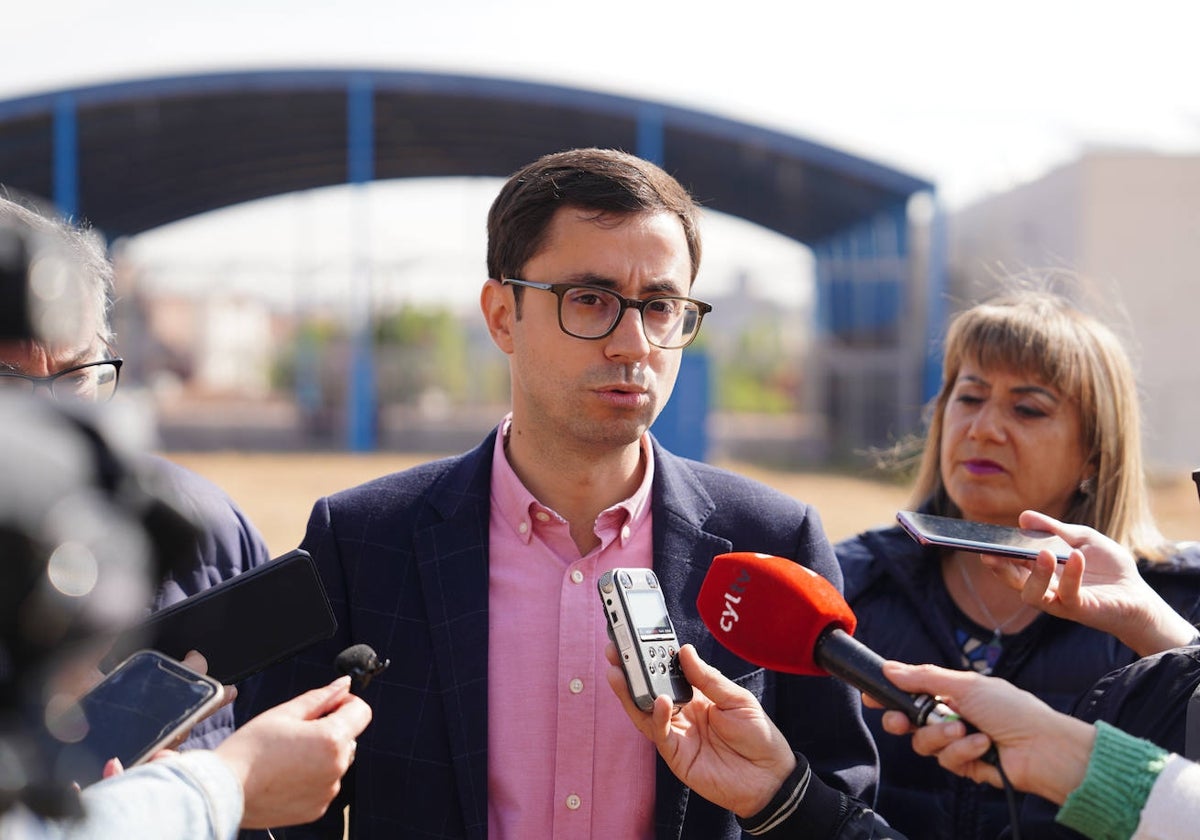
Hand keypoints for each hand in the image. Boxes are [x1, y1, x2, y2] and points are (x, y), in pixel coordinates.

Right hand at [215, 675, 371, 828]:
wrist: (223, 791)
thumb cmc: (250, 750)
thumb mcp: (284, 713)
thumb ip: (320, 697)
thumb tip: (344, 683)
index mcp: (332, 740)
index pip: (361, 711)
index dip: (345, 702)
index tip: (327, 705)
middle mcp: (336, 768)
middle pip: (348, 737)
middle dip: (329, 729)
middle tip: (296, 731)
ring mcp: (327, 791)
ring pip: (335, 762)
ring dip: (320, 754)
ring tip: (286, 755)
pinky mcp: (316, 809)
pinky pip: (323, 784)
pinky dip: (311, 777)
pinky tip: (285, 774)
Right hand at [605, 643, 794, 817]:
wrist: (771, 777)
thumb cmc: (759, 736)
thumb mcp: (737, 698)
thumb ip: (708, 678)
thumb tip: (684, 651)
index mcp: (697, 696)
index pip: (668, 673)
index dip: (652, 657)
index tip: (636, 638)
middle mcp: (682, 713)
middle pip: (649, 690)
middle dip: (631, 671)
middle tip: (616, 650)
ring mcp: (677, 734)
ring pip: (645, 711)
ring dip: (630, 692)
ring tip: (619, 671)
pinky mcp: (677, 755)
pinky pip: (660, 733)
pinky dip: (656, 717)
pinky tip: (658, 701)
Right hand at [872, 661, 1094, 804]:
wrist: (1043, 747)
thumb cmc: (1012, 709)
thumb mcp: (965, 685)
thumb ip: (923, 678)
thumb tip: (889, 668)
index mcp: (952, 692)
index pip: (912, 691)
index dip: (890, 694)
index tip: (871, 696)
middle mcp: (951, 716)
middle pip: (909, 721)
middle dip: (903, 721)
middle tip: (902, 721)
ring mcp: (957, 741)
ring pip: (924, 743)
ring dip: (942, 736)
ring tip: (965, 731)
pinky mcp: (966, 765)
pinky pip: (946, 760)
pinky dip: (962, 751)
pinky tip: (982, 746)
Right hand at [978, 510, 1196, 655]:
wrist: (1137, 594)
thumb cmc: (1108, 568)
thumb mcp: (1081, 539)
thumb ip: (1054, 529)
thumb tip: (1023, 517)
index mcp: (1040, 571)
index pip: (1011, 564)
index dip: (996, 554)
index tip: (983, 543)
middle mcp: (1044, 589)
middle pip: (1013, 581)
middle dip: (1000, 568)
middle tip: (992, 553)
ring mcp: (1060, 602)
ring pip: (1033, 594)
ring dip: (1035, 574)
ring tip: (1043, 552)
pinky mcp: (1080, 609)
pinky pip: (1068, 594)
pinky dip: (1071, 575)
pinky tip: (1076, 556)